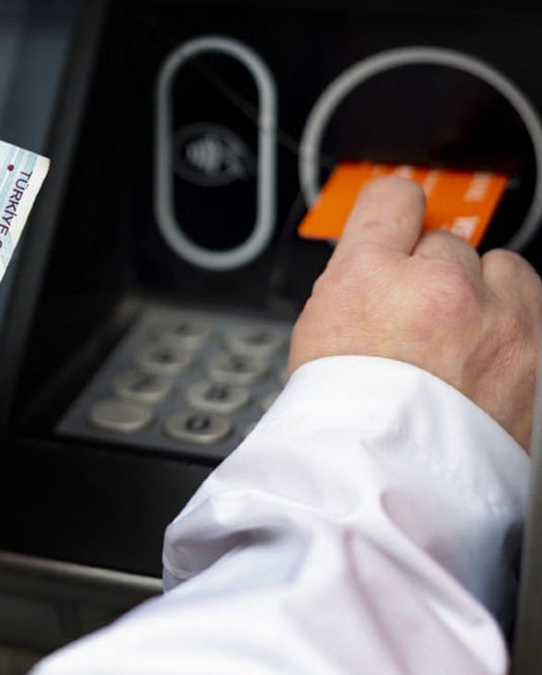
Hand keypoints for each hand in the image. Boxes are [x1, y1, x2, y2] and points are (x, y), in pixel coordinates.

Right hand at [289, 175, 541, 448]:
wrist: (387, 487)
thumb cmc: (344, 421)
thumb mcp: (318, 334)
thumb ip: (357, 285)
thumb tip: (379, 264)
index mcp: (368, 275)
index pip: (393, 198)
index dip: (394, 213)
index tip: (398, 224)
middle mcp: (436, 284)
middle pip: (447, 242)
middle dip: (434, 273)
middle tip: (417, 319)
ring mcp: (495, 317)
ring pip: (502, 267)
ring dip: (486, 292)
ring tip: (460, 339)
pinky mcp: (537, 352)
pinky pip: (534, 308)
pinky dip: (516, 327)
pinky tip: (487, 360)